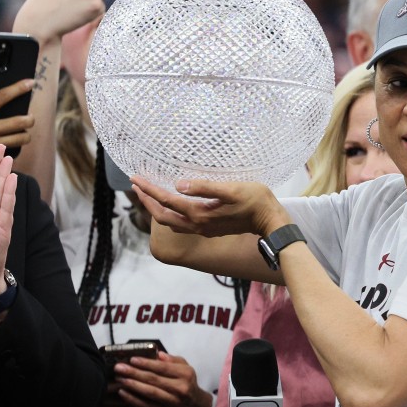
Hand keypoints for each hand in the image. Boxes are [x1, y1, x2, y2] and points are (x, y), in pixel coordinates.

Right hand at [0, 68, 35, 149]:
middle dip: (30, 119)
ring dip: (26, 135)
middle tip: (30, 117)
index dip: (18, 88)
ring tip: (25, 131)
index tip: (30, 82)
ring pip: (21, 138)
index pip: (2, 96)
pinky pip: (12, 149)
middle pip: (19, 121)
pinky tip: (14, 142)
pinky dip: (16, 146)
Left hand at [114, 352, 213, 406]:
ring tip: (120, 378)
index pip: (163, 367)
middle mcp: (179, 388)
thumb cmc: (188, 384)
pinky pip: (146, 405)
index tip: (132, 359)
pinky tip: (123, 393)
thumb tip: (158, 353)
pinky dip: (133, 399)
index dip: (147, 363)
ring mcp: (171, 402)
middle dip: (134, 373)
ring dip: (132, 385)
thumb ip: (173, 360)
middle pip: (154, 379)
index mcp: (185, 374)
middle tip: (119, 368)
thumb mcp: (186, 369)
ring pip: (149, 392)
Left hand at [131, 177, 289, 237]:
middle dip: (147, 201)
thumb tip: (178, 184)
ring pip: (171, 222)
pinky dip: (170, 212)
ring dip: (157, 208)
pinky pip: (181, 223)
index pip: (167, 201)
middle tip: (136, 185)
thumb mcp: (231, 189)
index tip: (135, 178)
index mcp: (200, 214)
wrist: (271, 220)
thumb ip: (204, 187)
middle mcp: (198, 225)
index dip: (149, 190)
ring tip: (149, 194)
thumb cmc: (255, 201)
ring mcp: (204, 229)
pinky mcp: (210, 228)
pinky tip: (172, 203)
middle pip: (162, 216)